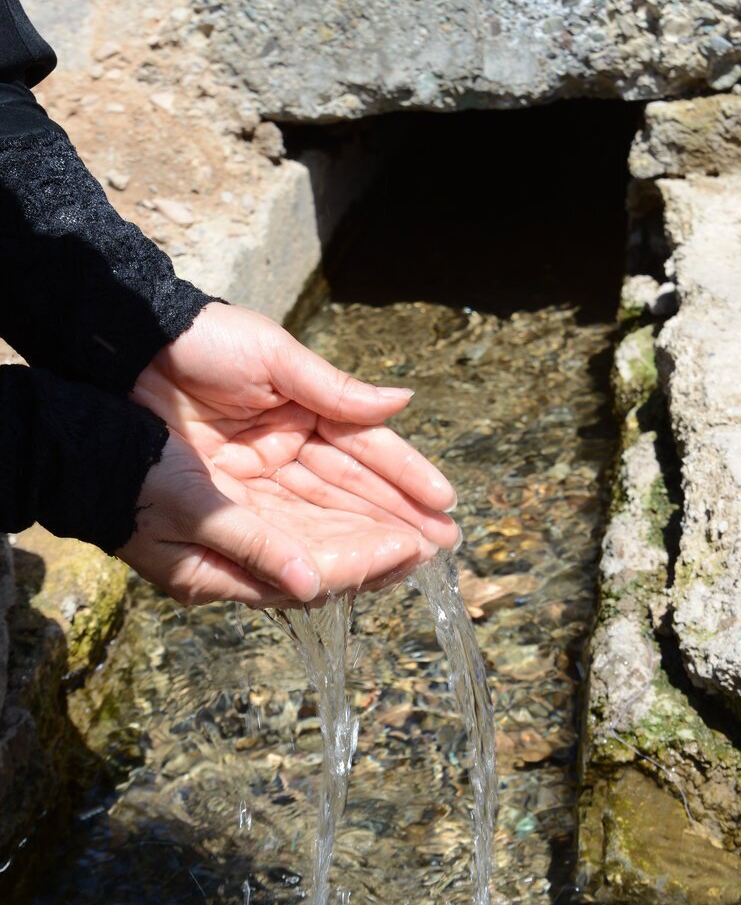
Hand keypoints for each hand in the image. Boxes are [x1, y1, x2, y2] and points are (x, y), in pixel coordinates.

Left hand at [131, 303, 459, 577]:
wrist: (131, 352)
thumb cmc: (205, 342)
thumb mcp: (276, 357)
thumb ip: (337, 391)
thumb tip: (403, 402)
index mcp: (306, 411)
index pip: (366, 450)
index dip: (406, 476)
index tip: (445, 502)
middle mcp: (288, 452)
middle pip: (352, 492)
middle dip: (398, 517)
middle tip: (441, 545)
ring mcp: (259, 481)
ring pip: (323, 518)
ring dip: (368, 539)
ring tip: (412, 558)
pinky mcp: (228, 506)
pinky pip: (279, 534)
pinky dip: (314, 549)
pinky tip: (354, 563)